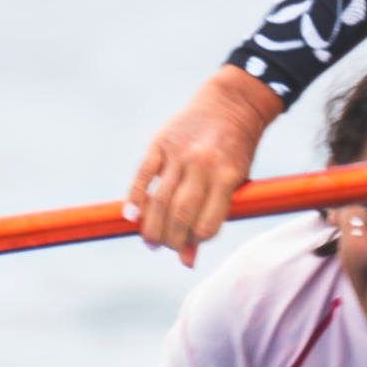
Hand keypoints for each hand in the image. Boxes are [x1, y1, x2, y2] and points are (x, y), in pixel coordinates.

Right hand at [126, 68, 279, 255]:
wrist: (232, 103)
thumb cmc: (236, 150)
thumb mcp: (236, 181)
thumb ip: (213, 217)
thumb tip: (187, 262)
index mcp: (227, 176)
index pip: (207, 224)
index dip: (194, 241)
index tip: (187, 246)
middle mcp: (203, 165)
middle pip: (180, 215)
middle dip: (170, 239)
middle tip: (163, 246)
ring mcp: (180, 152)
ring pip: (160, 199)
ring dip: (151, 226)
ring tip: (149, 240)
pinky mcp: (160, 141)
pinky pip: (143, 174)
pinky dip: (135, 197)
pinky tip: (131, 216)